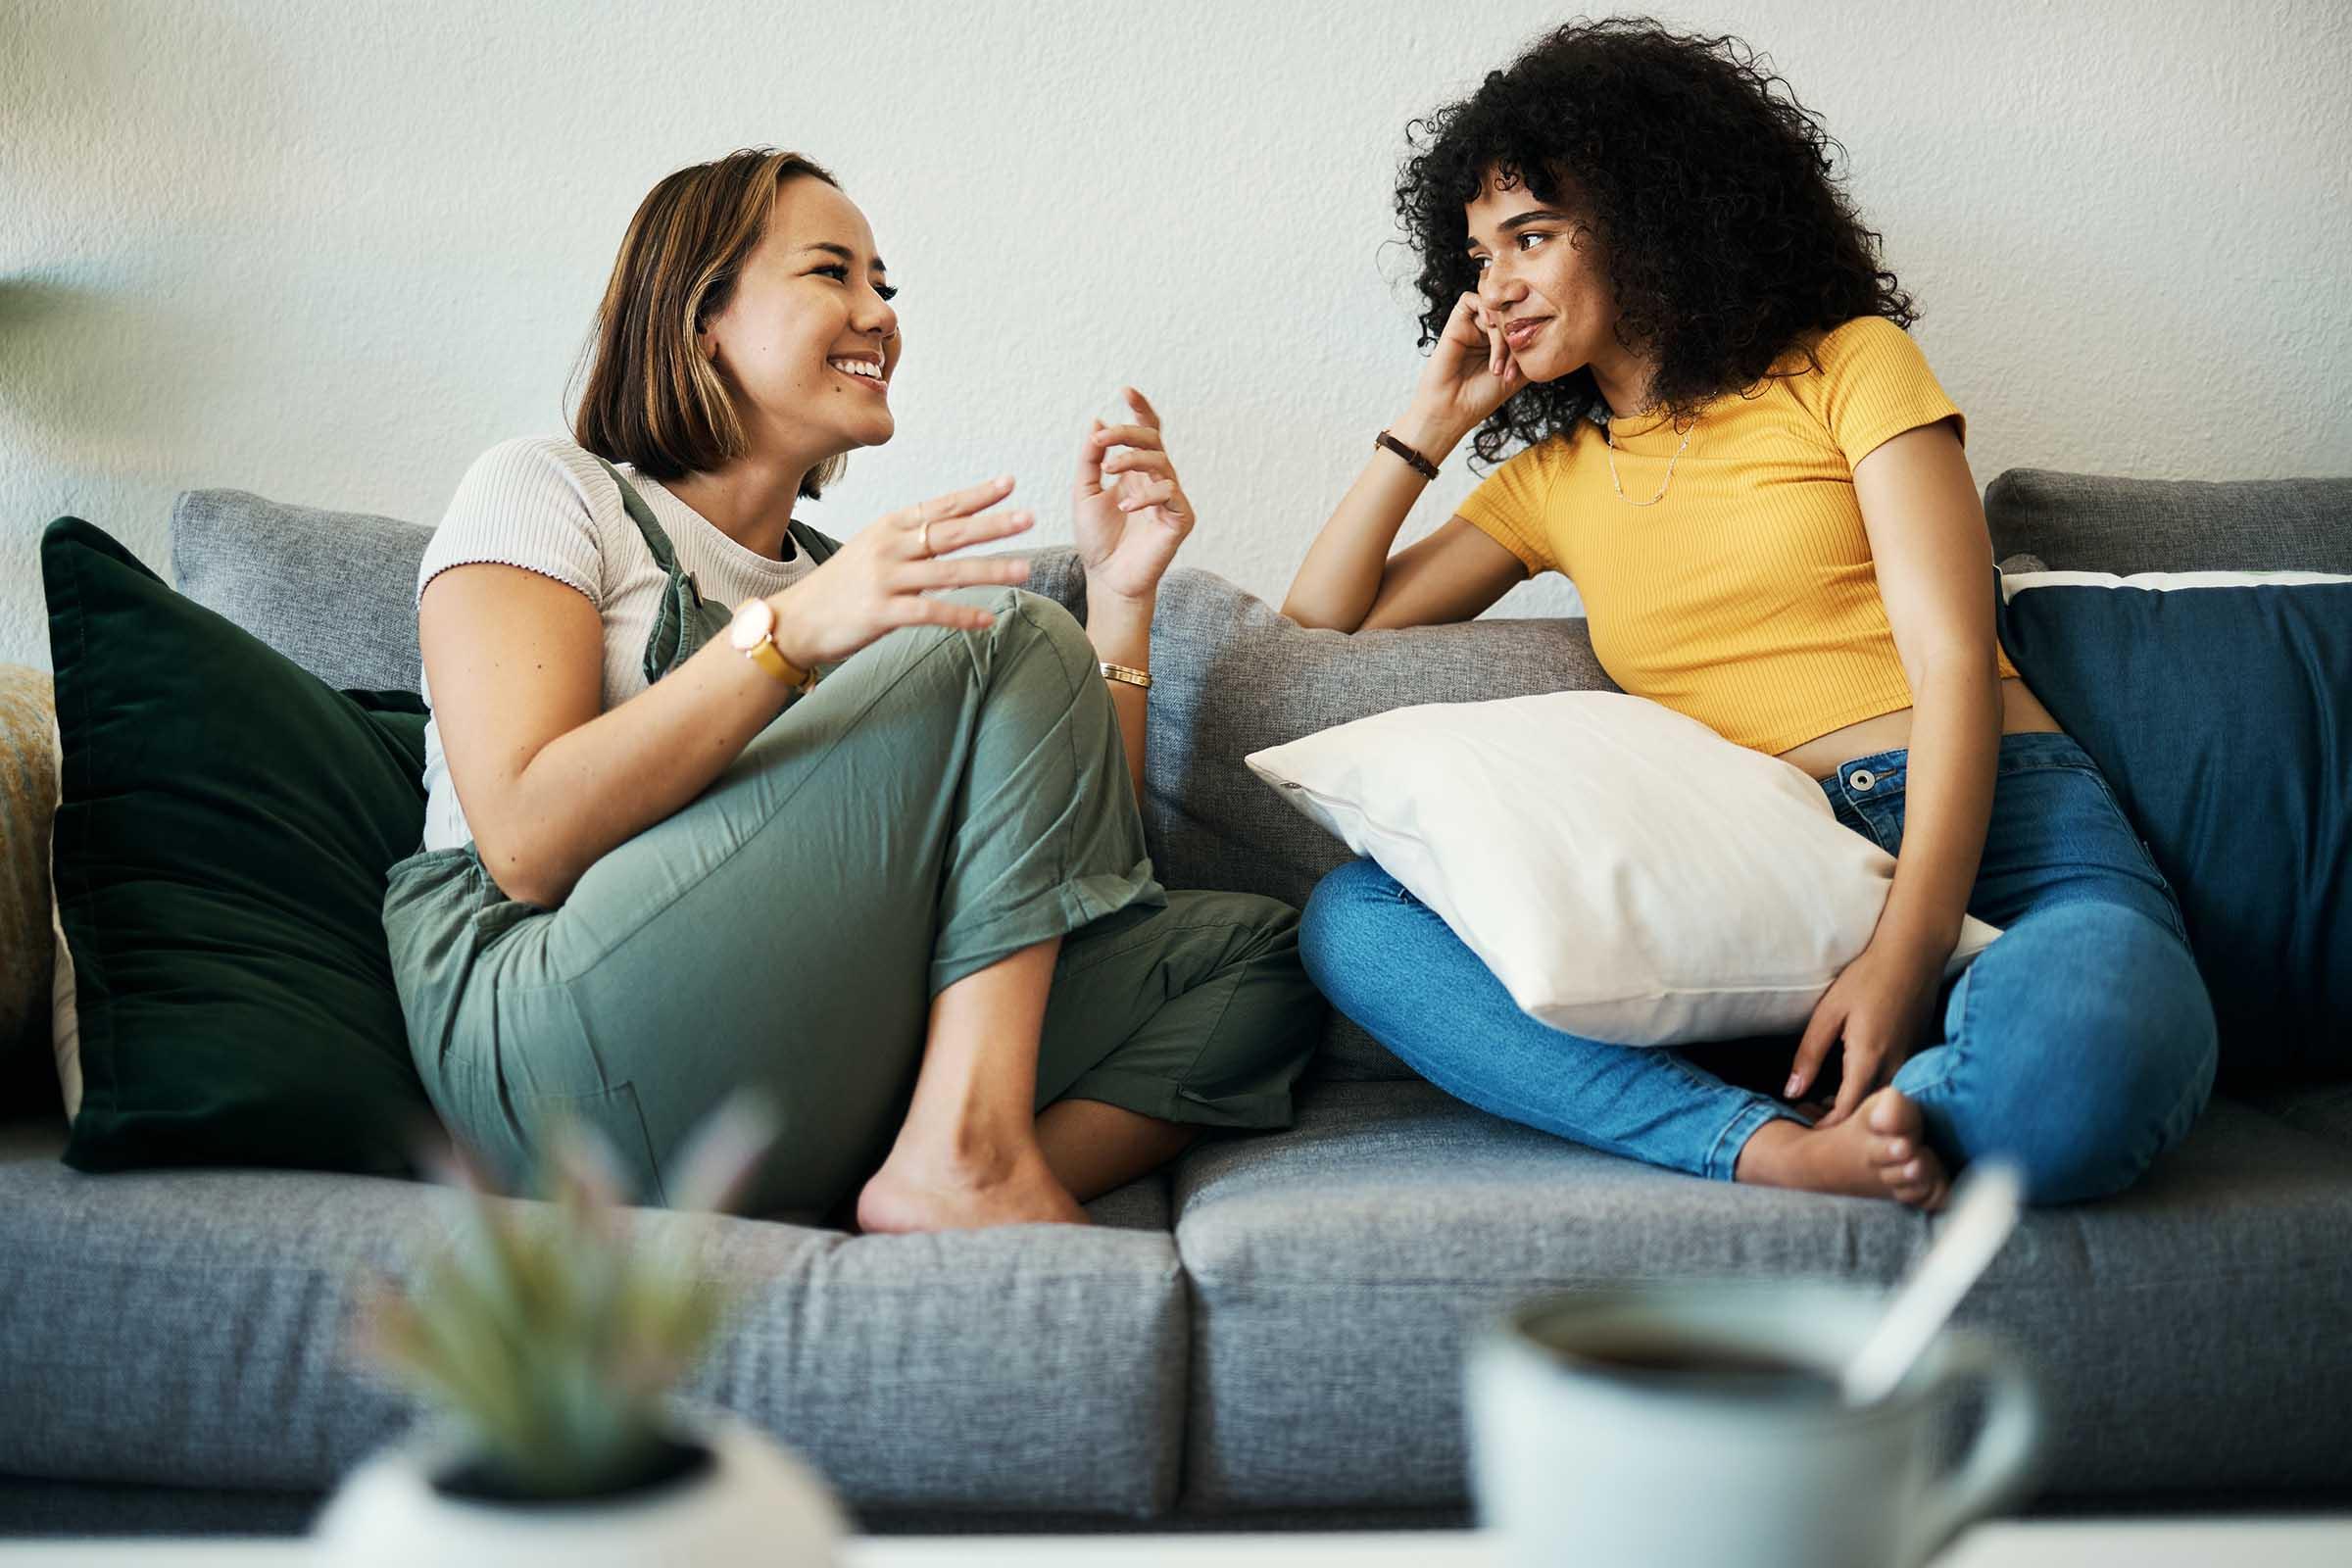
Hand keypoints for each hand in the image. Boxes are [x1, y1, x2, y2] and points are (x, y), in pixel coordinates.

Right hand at [771, 477, 1034, 667]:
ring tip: (1025, 570)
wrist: (796, 620)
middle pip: (950, 532)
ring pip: (947, 572)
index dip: (976, 495)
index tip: (1010, 483)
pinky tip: (987, 622)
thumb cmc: (841, 587)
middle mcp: (889, 547)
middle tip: (1029, 517)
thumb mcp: (874, 551)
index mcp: (890, 527)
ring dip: (990, 571)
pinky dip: (962, 616)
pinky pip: (930, 612)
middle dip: (993, 525)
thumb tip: (959, 539)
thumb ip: (913, 543)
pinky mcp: (882, 612)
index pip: (941, 506)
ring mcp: (885, 579)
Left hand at [1074, 387, 1194, 604]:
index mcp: (1135, 471)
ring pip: (1161, 461)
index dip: (1140, 409)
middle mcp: (1156, 479)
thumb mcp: (1084, 492)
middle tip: (1102, 438)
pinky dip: (1146, 495)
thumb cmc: (1097, 539)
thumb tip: (1097, 421)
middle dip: (1128, 432)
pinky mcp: (1180, 518)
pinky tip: (1124, 507)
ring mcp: (1170, 497)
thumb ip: (1090, 459)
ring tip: (1108, 469)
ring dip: (1132, 458)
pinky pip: (1169, 493)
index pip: (1145, 431)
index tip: (1126, 390)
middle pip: (1153, 439)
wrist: (1107, 579)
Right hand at [1402, 292, 1525, 449]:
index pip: (1525, 321)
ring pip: (1496, 307)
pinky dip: (1485, 309)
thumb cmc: (1482, 397)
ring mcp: (1472, 326)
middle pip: (1511, 312)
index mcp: (1503, 342)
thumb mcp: (1520, 372)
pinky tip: (1488, 328)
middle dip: (1516, 337)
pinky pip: (1473, 299)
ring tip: (1496, 364)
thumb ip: (1533, 346)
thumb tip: (1549, 324)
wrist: (1454, 410)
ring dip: (1502, 332)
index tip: (1523, 369)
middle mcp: (1487, 332)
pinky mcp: (1456, 322)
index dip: (1529, 338)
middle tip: (1510, 366)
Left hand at [1784, 940, 1945, 1128]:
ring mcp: (1911, 1062)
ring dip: (1854, 1108)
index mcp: (1869, 1058)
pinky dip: (1871, 1093)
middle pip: (1866, 1113)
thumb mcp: (1828, 1014)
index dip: (1825, 1127)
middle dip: (1837, 1123)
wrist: (1913, 955)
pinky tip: (1848, 1085)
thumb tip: (1791, 1092)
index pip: (1848, 1112)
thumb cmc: (1867, 978)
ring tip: (1821, 1103)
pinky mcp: (1918, 1054)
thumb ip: (1809, 1055)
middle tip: (1807, 1118)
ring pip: (1881, 1100)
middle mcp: (1895, 1067)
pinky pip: (1894, 1085)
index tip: (1804, 1130)